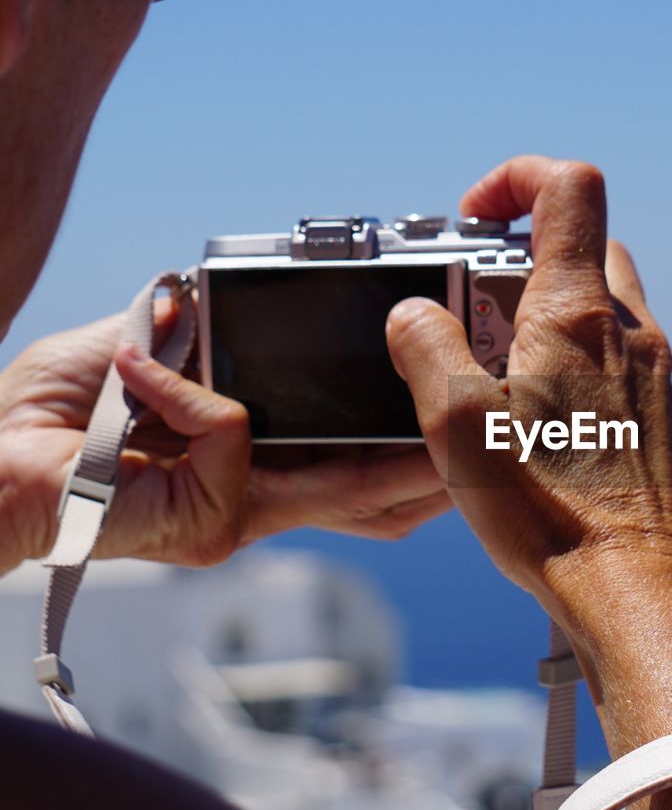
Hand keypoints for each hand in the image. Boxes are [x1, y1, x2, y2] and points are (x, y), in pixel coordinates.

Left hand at [0, 306, 451, 572]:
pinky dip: (187, 390)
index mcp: (240, 466)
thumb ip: (194, 338)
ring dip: (401, 459)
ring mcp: (234, 514)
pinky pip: (234, 431)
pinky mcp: (210, 515)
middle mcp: (248, 500)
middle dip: (427, 470)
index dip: (394, 451)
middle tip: (489, 443)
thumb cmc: (42, 419)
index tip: (438, 421)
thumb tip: (220, 294)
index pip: (338, 466)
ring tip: (456, 440)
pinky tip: (135, 376)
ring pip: (344, 486)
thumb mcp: (134, 354)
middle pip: (363, 493)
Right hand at [386, 156, 671, 639]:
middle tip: (476, 309)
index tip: (475, 217)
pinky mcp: (660, 417)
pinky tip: (538, 424)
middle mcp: (629, 334)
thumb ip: (425, 347)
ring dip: (548, 315)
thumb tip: (413, 312)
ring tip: (497, 376)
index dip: (517, 179)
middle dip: (524, 257)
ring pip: (602, 306)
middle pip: (586, 245)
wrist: (635, 587)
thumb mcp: (456, 424)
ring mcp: (655, 376)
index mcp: (579, 315)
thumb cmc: (551, 514)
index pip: (569, 189)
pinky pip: (615, 361)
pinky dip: (574, 363)